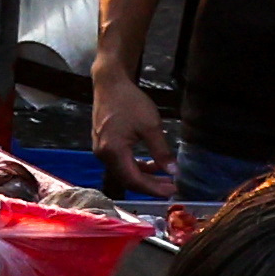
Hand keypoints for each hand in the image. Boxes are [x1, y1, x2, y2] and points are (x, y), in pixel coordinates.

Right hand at [86, 65, 173, 187]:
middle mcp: (103, 154)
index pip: (134, 180)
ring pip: (123, 172)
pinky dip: (136, 166)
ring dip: (144, 176)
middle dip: (150, 185)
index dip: (154, 188)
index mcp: (113, 151)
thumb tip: (173, 172)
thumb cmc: (130, 102)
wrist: (110, 84)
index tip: (173, 191)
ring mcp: (101, 149)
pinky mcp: (103, 144)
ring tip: (165, 176)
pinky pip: (120, 162)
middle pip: (127, 179)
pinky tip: (151, 162)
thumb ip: (161, 151)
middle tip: (171, 186)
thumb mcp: (151, 126)